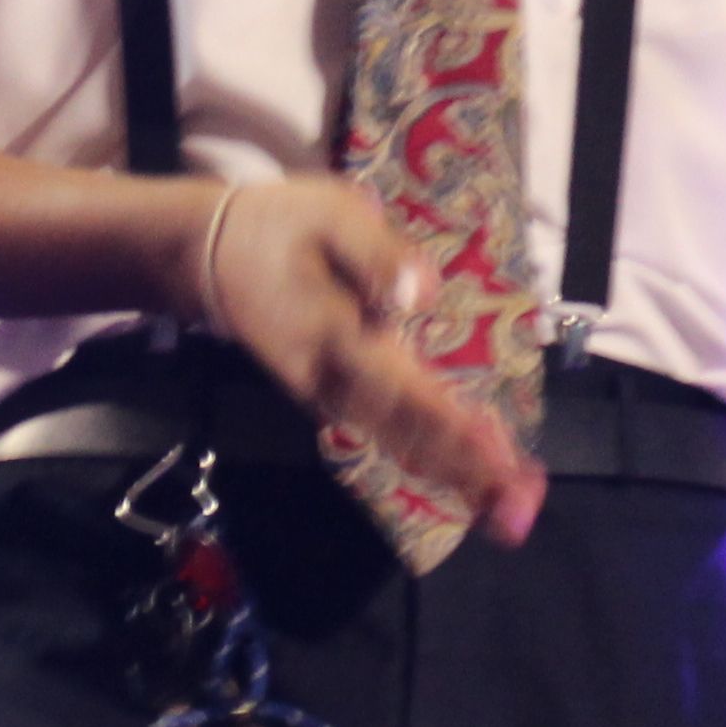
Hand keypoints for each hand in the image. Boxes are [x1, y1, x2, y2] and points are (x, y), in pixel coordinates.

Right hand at [174, 173, 541, 550]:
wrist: (205, 255)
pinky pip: (385, 431)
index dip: (453, 430)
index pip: (405, 393)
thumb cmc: (278, 226)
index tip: (499, 461)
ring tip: (507, 505)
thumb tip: (423, 295)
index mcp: (337, 337)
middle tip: (519, 512)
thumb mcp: (328, 214)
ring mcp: (327, 393)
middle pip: (407, 434)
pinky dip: (428, 453)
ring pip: (397, 440)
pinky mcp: (328, 393)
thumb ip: (376, 253)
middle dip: (465, 473)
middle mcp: (332, 380)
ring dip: (452, 474)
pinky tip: (467, 468)